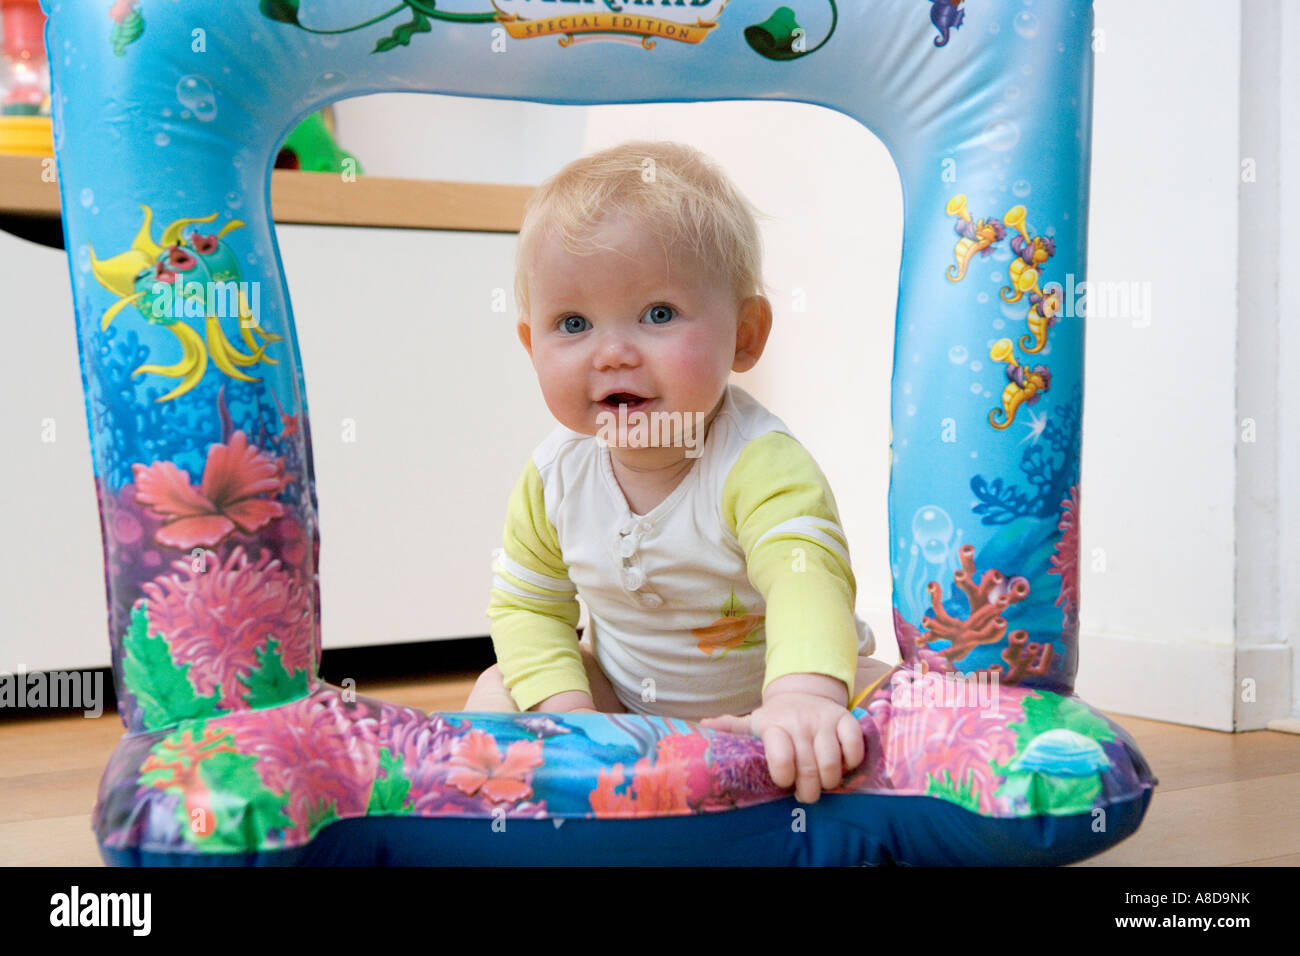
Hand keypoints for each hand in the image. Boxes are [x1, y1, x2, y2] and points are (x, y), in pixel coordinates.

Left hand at [700, 687, 863, 803]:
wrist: (802, 693)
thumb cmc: (775, 720)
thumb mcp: (752, 724)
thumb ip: (731, 728)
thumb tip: (702, 725)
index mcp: (773, 726)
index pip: (780, 756)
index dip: (784, 776)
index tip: (784, 782)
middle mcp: (798, 722)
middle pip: (808, 767)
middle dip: (808, 790)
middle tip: (805, 795)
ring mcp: (823, 720)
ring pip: (831, 761)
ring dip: (828, 781)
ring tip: (823, 784)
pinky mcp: (844, 719)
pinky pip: (854, 745)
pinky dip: (851, 761)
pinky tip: (842, 765)